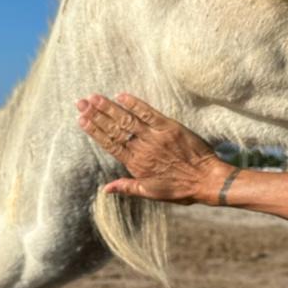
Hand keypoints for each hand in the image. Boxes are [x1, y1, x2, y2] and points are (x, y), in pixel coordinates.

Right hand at [76, 93, 230, 203]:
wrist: (207, 180)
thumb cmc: (181, 189)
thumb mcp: (152, 192)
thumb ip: (127, 187)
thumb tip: (105, 189)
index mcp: (136, 164)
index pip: (110, 144)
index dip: (95, 131)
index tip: (81, 119)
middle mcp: (143, 148)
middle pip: (114, 129)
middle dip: (96, 114)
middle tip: (81, 102)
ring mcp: (156, 136)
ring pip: (128, 119)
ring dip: (110, 107)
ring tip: (94, 97)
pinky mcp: (170, 127)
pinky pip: (149, 113)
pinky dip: (135, 104)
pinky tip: (122, 96)